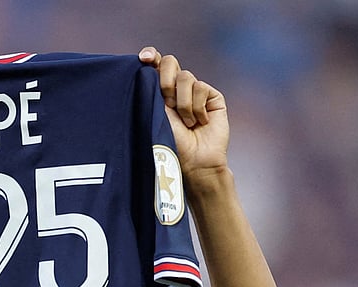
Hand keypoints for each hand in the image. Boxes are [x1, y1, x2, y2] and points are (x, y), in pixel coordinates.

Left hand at [138, 47, 228, 179]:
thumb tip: (146, 63)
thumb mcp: (154, 112)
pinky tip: (200, 122)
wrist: (194, 160)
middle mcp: (178, 89)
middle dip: (165, 81)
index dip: (151, 56)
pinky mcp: (213, 97)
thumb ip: (151, 87)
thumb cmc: (170, 143)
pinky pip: (201, 88)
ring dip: (183, 102)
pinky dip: (197, 107)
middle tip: (167, 103)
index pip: (155, 63)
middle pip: (170, 62)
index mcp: (159, 91)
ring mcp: (196, 92)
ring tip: (187, 123)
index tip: (144, 58)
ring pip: (186, 77)